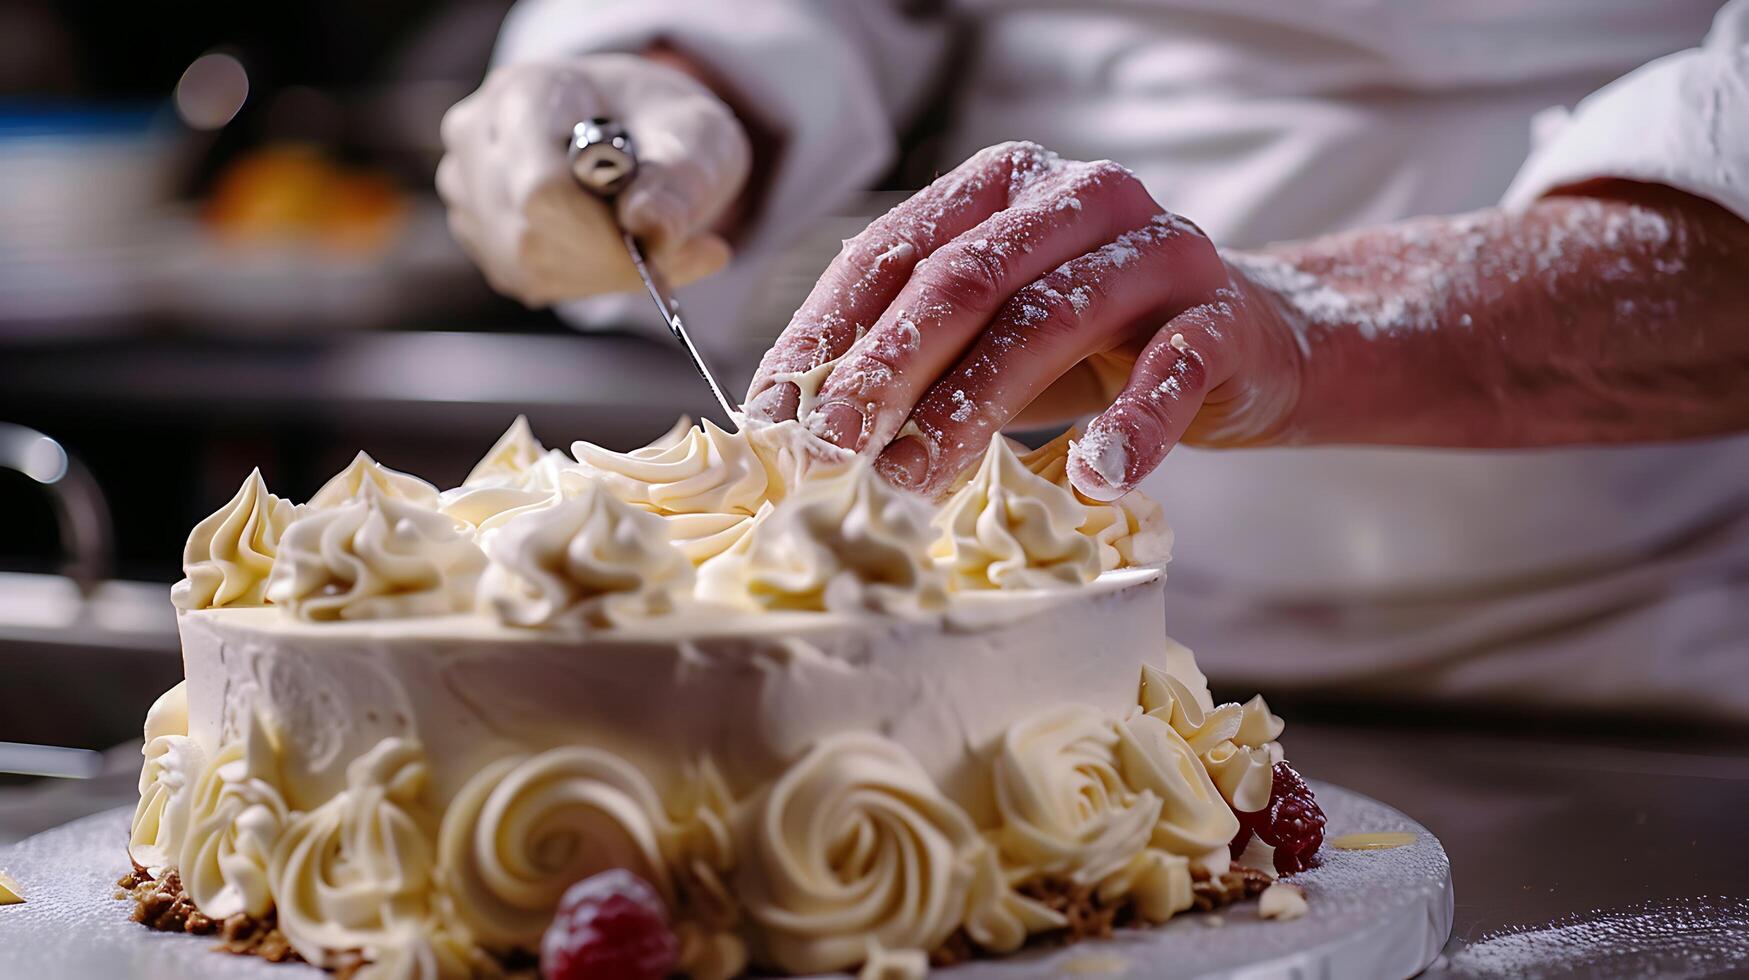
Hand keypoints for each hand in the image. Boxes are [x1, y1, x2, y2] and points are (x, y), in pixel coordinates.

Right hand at [437, 54, 750, 306]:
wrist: (635, 124)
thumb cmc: (663, 123)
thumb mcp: (696, 136)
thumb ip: (679, 183)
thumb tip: (651, 233)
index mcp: (527, 92)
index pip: (542, 189)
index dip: (600, 236)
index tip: (657, 249)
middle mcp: (478, 135)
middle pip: (528, 234)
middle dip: (606, 258)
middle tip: (668, 247)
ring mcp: (467, 184)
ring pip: (525, 265)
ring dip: (597, 271)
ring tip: (640, 236)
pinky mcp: (477, 230)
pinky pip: (526, 278)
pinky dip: (581, 277)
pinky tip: (607, 244)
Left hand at [743, 141, 1303, 499]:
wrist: (1247, 341)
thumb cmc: (1091, 343)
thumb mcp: (987, 337)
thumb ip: (910, 357)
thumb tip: (790, 426)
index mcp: (1001, 184)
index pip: (891, 251)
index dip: (826, 335)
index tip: (775, 421)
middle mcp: (1077, 196)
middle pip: (963, 280)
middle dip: (884, 372)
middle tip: (830, 453)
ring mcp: (1156, 251)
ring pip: (1048, 322)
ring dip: (970, 411)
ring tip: (913, 484)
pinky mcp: (1220, 318)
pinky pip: (1170, 372)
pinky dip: (1130, 427)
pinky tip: (1090, 478)